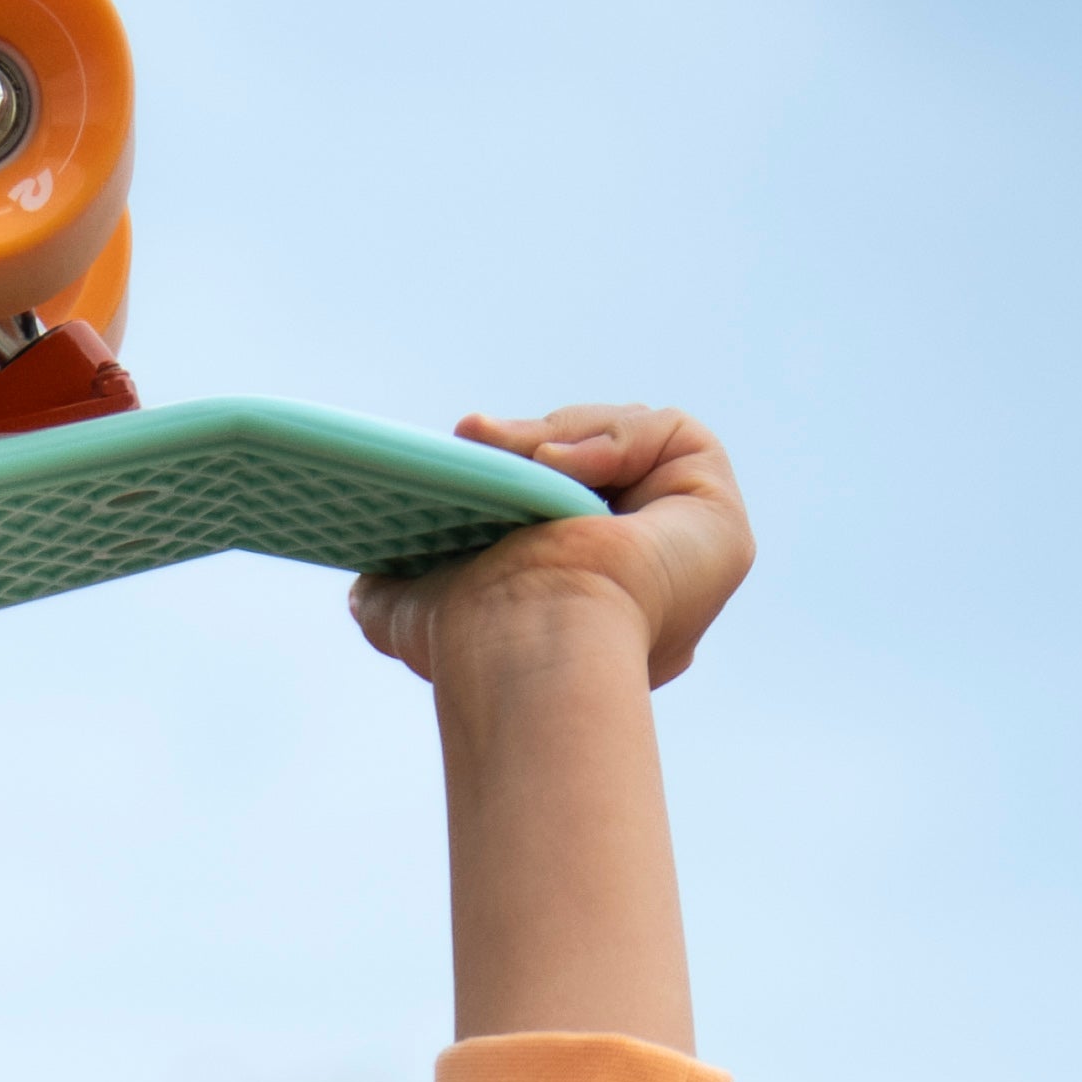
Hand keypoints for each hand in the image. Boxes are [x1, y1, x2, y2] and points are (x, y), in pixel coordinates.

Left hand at [351, 406, 751, 695]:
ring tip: (518, 463)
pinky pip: (668, 435)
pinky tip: (563, 471)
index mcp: (582, 607)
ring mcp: (683, 553)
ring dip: (563, 439)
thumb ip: (391, 594)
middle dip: (535, 447)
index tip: (464, 450)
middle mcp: (638, 585)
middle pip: (594, 466)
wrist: (527, 646)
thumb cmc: (472, 643)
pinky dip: (612, 439)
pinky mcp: (717, 519)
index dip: (517, 476)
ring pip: (627, 442)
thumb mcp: (409, 612)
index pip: (556, 508)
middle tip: (474, 438)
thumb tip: (364, 590)